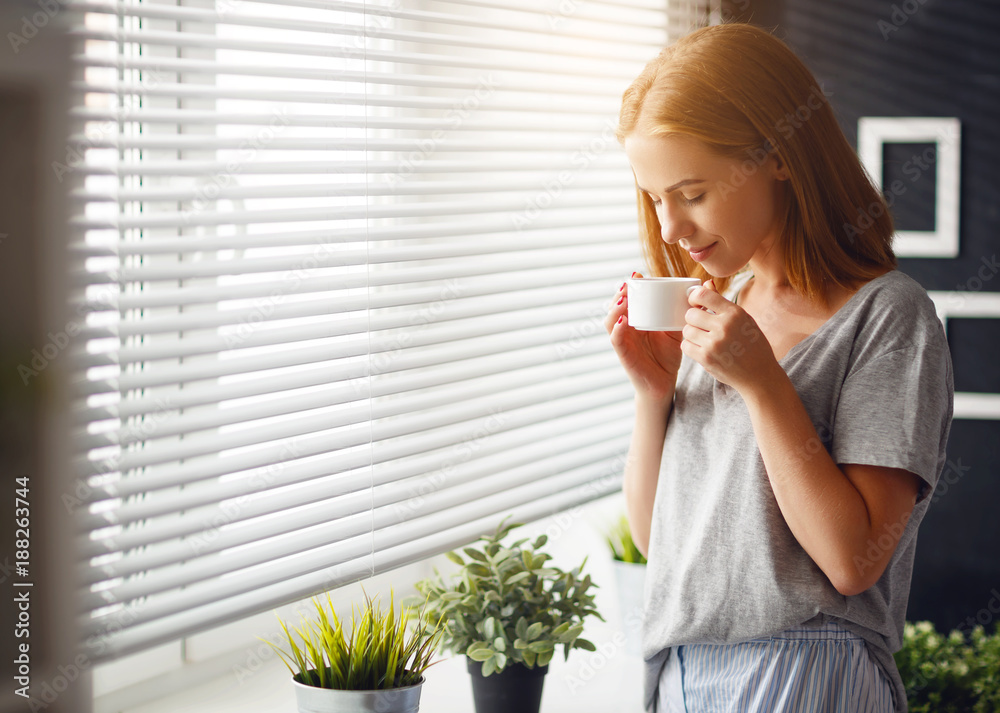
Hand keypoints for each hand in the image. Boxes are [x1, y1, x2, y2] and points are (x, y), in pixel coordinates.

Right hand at [606, 273, 683, 403]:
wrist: (664, 383)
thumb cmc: (669, 356)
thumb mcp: (679, 328)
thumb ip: (689, 309)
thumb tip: (708, 284)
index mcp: (638, 320)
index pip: (629, 300)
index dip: (630, 288)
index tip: (638, 276)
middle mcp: (627, 328)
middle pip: (616, 306)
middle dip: (620, 293)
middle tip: (629, 284)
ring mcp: (624, 340)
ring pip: (611, 320)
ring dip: (615, 308)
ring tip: (624, 299)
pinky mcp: (624, 353)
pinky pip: (616, 339)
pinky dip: (617, 329)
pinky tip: (624, 321)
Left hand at [681, 280, 778, 391]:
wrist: (760, 375)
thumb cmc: (752, 344)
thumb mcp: (743, 319)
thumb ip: (721, 302)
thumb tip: (706, 283)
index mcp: (735, 312)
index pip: (703, 295)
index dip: (694, 298)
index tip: (695, 303)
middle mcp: (725, 326)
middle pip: (690, 314)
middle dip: (693, 319)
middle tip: (702, 326)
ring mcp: (715, 343)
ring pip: (686, 330)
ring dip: (691, 334)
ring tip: (703, 338)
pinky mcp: (706, 358)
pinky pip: (686, 346)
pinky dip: (690, 347)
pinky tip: (702, 348)